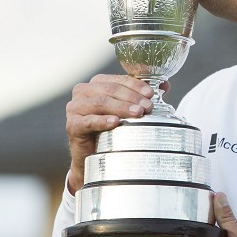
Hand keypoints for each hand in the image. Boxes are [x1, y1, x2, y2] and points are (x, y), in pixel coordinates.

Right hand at [64, 74, 159, 192]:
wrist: (92, 157)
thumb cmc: (111, 130)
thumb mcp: (128, 111)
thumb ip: (143, 96)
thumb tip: (165, 85)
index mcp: (98, 83)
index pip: (119, 79)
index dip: (136, 85)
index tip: (151, 94)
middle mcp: (83, 91)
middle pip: (110, 89)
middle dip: (132, 98)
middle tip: (148, 107)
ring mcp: (75, 107)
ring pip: (101, 102)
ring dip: (121, 107)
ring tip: (138, 114)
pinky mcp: (72, 125)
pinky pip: (88, 121)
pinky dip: (102, 121)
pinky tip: (115, 122)